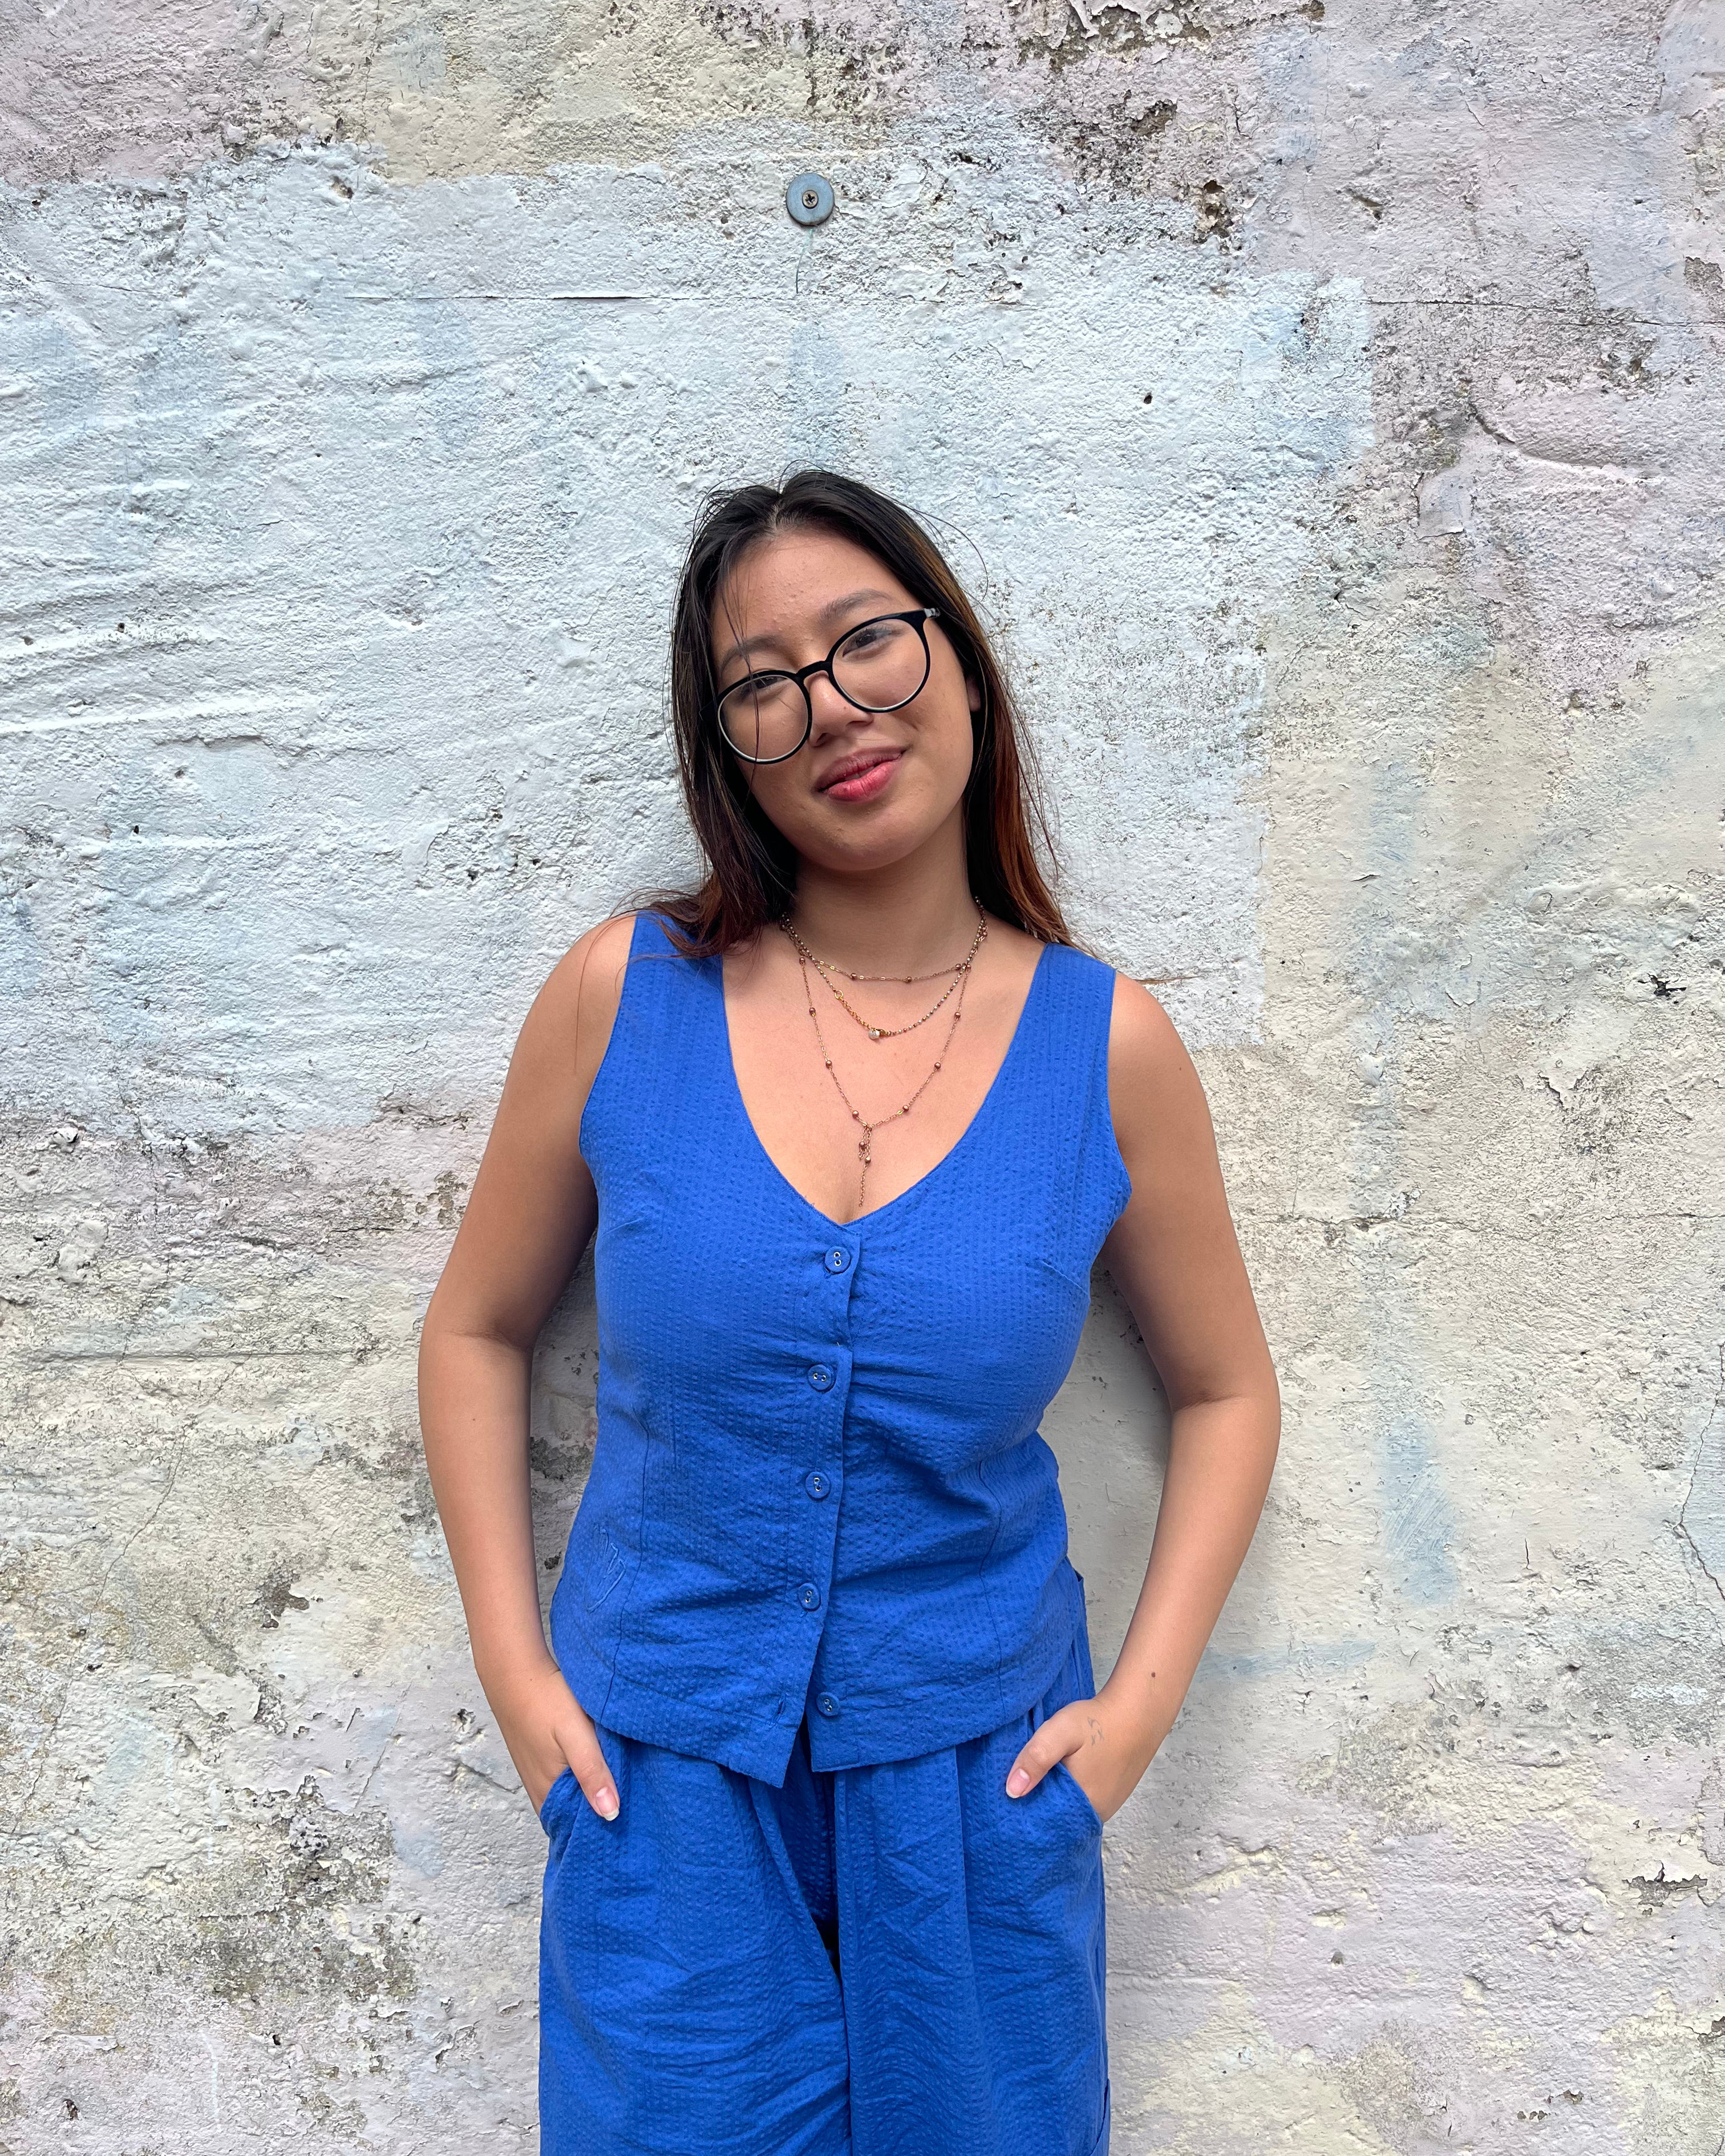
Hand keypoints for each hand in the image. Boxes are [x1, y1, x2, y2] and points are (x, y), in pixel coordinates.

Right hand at [482, 1650, 620, 1821]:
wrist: (516, 1672)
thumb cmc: (546, 1701)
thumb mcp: (576, 1735)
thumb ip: (592, 1773)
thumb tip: (610, 1815)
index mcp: (549, 1793)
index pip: (579, 1829)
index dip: (605, 1831)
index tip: (633, 1830)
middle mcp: (541, 1792)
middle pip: (575, 1816)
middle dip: (602, 1816)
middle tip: (637, 1813)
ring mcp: (538, 1777)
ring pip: (571, 1799)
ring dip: (593, 1797)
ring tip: (626, 1792)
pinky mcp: (540, 1761)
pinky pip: (564, 1783)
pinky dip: (582, 1782)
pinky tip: (601, 1770)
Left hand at [1002, 1686, 1162, 1824]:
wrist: (1138, 1710)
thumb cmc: (1099, 1721)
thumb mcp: (1060, 1732)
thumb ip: (1036, 1759)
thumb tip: (1012, 1791)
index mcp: (1082, 1806)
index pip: (1045, 1823)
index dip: (1025, 1812)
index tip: (1007, 1800)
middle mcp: (1097, 1813)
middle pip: (1058, 1818)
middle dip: (1038, 1805)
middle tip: (1021, 1784)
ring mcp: (1107, 1805)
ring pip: (1071, 1810)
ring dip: (1055, 1797)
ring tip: (1039, 1779)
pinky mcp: (1112, 1794)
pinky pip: (1083, 1801)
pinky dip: (1071, 1792)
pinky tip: (1063, 1774)